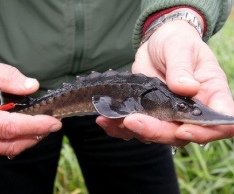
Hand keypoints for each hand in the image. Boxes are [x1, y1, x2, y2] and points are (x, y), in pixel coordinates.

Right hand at [0, 54, 60, 155]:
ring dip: (23, 140)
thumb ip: (2, 76)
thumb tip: (31, 85)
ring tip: (39, 127)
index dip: (36, 126)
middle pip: (6, 144)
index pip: (9, 127)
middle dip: (34, 136)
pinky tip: (18, 129)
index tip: (55, 122)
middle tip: (51, 125)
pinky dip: (8, 140)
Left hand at [97, 10, 233, 145]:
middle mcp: (189, 110)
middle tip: (131, 121)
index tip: (182, 130)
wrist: (157, 43)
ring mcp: (167, 114)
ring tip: (111, 119)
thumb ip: (182, 68)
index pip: (218, 122)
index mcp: (210, 94)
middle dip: (156, 132)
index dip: (205, 132)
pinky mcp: (148, 113)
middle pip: (179, 134)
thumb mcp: (179, 48)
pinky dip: (119, 128)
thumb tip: (187, 88)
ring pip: (155, 134)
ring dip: (132, 131)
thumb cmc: (176, 41)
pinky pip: (136, 127)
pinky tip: (105, 120)